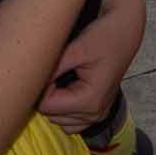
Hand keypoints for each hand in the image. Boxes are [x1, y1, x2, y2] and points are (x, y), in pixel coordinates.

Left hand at [39, 0, 144, 132]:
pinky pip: (70, 122)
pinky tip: (67, 87)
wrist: (124, 32)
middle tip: (55, 69)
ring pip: (59, 120)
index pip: (47, 106)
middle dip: (47, 94)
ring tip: (62, 77)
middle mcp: (95, 113)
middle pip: (51, 115)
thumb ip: (53, 69)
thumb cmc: (102, 37)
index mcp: (90, 100)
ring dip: (55, 101)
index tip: (48, 67)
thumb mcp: (75, 50)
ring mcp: (98, 115)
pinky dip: (64, 109)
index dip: (41, 87)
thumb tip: (31, 83)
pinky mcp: (97, 111)